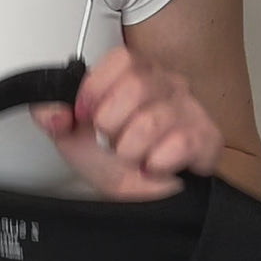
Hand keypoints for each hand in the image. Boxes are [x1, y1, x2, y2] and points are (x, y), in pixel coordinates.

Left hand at [32, 44, 224, 199]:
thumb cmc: (113, 163)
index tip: (85, 114)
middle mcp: (166, 85)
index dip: (96, 89)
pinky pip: (181, 143)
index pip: (122, 60)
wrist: (138, 201)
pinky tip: (156, 165)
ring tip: (134, 157)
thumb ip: (53, 116)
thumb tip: (52, 112)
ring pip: (153, 120)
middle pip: (136, 86)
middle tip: (112, 141)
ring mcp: (190, 109)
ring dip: (131, 150)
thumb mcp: (72, 137)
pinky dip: (157, 163)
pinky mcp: (208, 138)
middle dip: (111, 124)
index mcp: (135, 75)